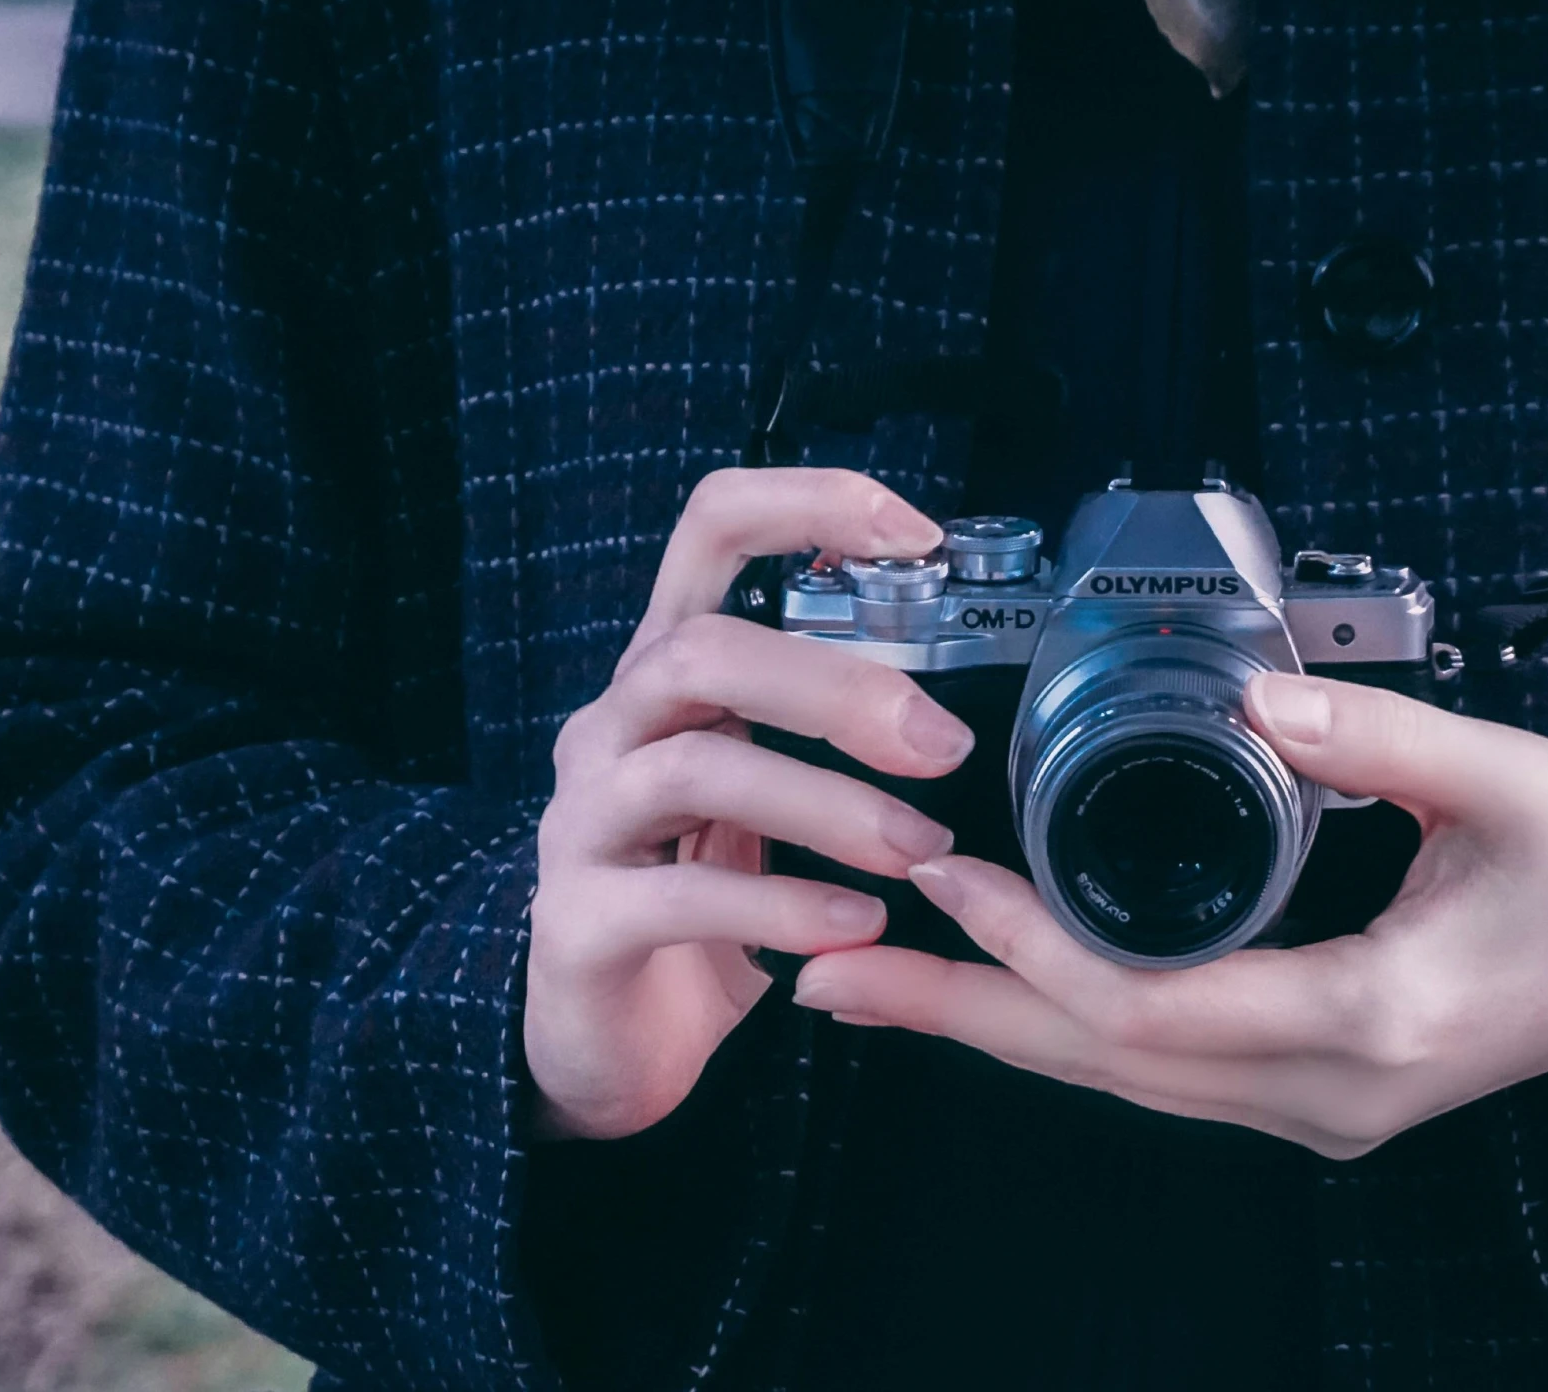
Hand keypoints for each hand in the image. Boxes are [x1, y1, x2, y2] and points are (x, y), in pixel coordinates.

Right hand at [526, 468, 975, 1140]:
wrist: (601, 1043)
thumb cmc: (704, 906)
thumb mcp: (768, 802)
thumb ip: (828, 739)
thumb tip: (968, 704)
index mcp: (668, 675)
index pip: (712, 531)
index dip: (809, 506)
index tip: (920, 535)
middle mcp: (613, 729)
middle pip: (703, 651)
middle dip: (836, 688)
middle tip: (940, 747)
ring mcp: (582, 824)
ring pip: (696, 771)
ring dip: (825, 806)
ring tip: (917, 851)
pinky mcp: (578, 924)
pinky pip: (680, 899)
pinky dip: (782, 908)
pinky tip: (857, 928)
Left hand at [789, 671, 1547, 1158]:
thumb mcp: (1511, 780)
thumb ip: (1374, 734)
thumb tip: (1248, 690)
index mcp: (1374, 1019)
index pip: (1154, 1006)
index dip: (1030, 951)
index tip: (941, 881)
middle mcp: (1336, 1091)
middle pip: (1105, 1065)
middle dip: (960, 1013)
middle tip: (831, 968)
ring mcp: (1330, 1110)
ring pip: (1126, 1083)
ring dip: (999, 1028)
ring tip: (878, 984)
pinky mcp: (1330, 1093)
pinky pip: (1169, 1074)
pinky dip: (1072, 1032)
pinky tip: (1004, 995)